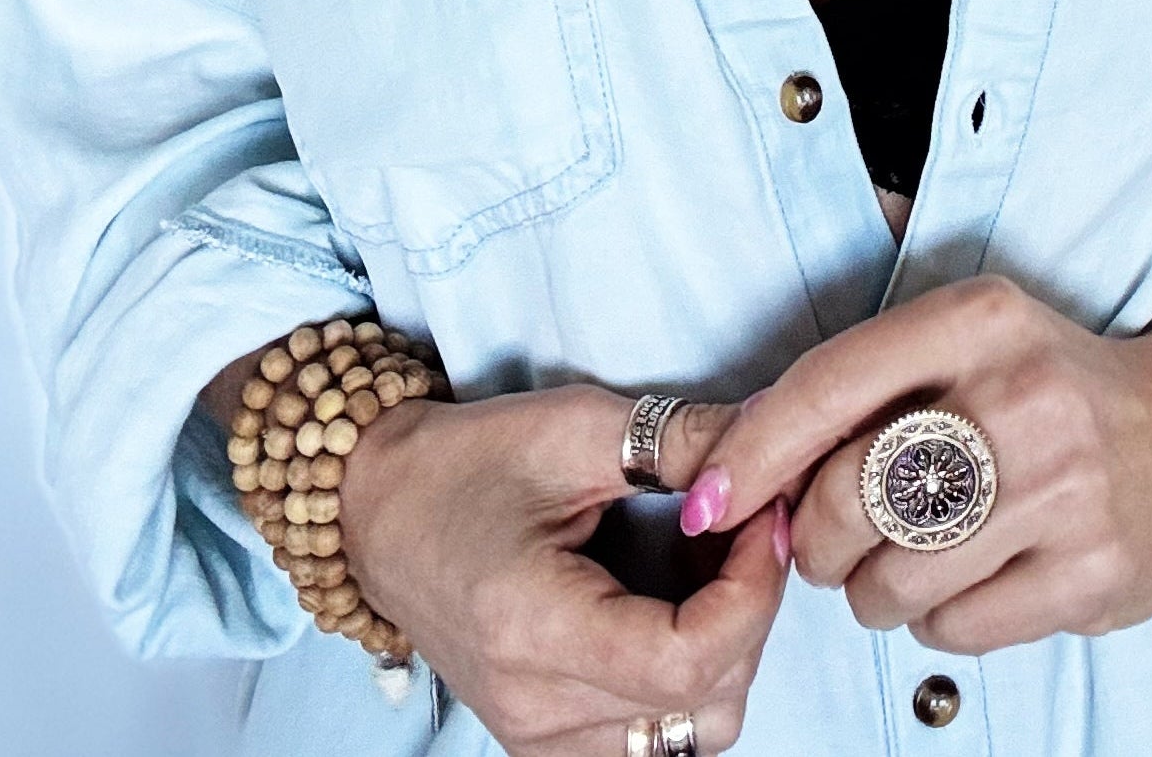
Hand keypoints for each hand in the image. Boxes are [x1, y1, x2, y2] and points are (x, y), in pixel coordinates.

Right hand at [338, 385, 791, 753]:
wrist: (379, 509)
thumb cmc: (467, 462)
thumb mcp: (576, 426)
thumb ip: (681, 441)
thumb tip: (772, 437)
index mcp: (533, 629)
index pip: (688, 660)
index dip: (753, 590)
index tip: (761, 517)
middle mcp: (534, 706)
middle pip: (705, 703)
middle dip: (752, 608)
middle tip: (746, 524)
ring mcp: (538, 735)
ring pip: (692, 732)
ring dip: (728, 648)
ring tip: (709, 564)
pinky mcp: (546, 736)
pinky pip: (655, 737)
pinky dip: (689, 678)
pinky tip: (677, 604)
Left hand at [685, 275, 1151, 655]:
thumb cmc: (1044, 387)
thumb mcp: (961, 340)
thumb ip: (854, 387)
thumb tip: (731, 462)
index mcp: (978, 319)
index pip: (829, 387)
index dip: (753, 454)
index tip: (708, 504)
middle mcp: (1021, 395)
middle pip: (848, 498)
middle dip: (816, 539)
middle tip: (832, 539)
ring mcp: (1064, 489)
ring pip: (891, 580)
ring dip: (872, 589)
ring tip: (908, 557)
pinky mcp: (1093, 573)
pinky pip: (953, 630)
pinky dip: (935, 620)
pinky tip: (968, 577)